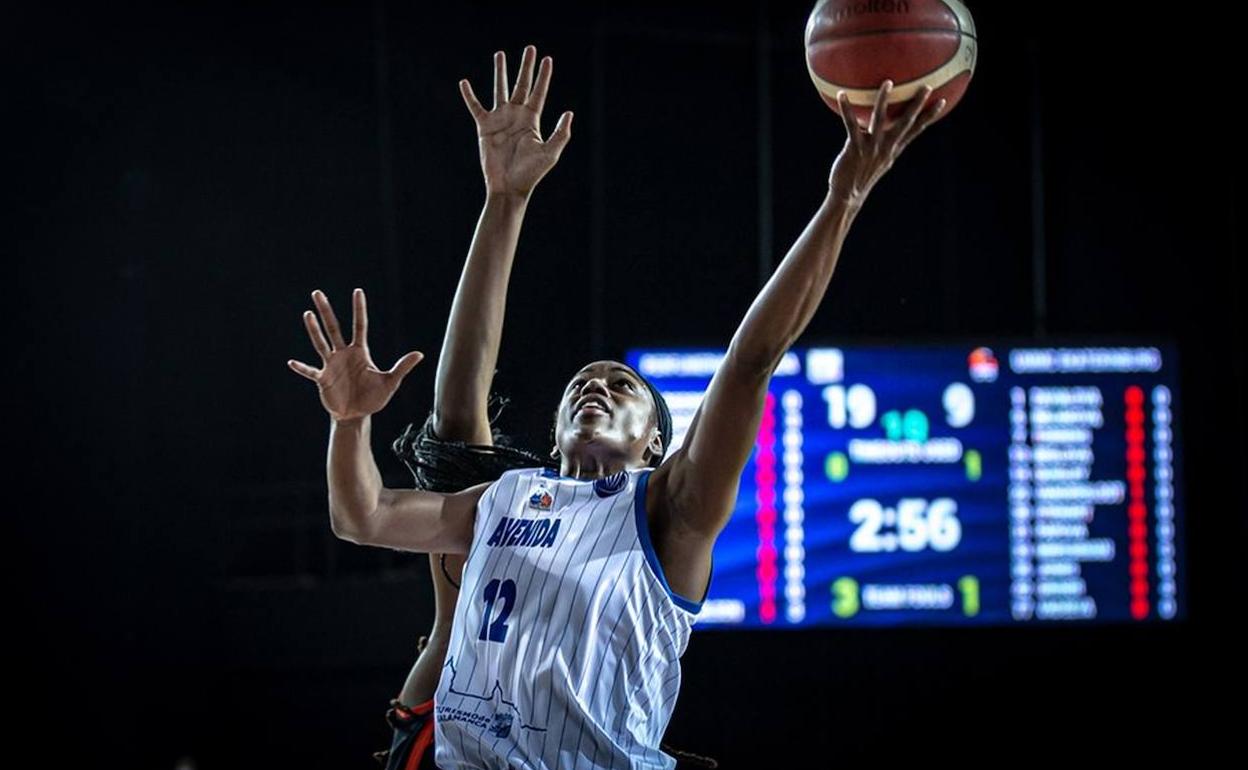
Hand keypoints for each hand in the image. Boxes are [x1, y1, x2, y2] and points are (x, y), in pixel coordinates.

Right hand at [288, 288, 423, 420]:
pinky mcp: (323, 379)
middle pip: (334, 328)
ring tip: (307, 314)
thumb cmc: (373, 398)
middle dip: (326, 311)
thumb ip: (402, 367)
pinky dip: (302, 368)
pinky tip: (292, 362)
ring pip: (321, 343)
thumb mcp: (390, 382)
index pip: (359, 325)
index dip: (359, 309)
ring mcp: (331, 365)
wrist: (357, 416)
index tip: (357, 291)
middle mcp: (343, 354)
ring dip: (314, 330)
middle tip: (317, 293)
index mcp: (360, 352)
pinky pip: (310, 371)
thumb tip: (420, 354)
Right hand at [459, 45, 572, 196]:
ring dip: (500, 72)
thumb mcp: (550, 153)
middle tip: (529, 48)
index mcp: (532, 120)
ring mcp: (500, 120)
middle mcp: (516, 116)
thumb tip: (569, 112)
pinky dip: (469, 95)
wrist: (509, 186)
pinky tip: (464, 82)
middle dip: (525, 67)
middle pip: (521, 85)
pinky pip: (476, 107)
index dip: (543, 76)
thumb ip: (560, 134)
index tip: (547, 59)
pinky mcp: (484, 127)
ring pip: (500, 89)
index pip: (539, 92)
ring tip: (500, 54)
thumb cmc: (530, 173)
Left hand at [828, 81, 945, 206]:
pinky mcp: (855, 148)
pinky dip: (846, 109)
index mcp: (894, 149)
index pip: (916, 130)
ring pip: (880, 119)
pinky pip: (851, 125)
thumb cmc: (862, 175)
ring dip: (883, 99)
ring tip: (888, 82)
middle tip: (926, 86)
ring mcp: (872, 147)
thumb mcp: (879, 159)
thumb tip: (884, 128)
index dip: (929, 116)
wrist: (849, 195)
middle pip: (905, 122)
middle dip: (916, 104)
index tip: (942, 100)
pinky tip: (842, 94)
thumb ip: (884, 144)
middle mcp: (886, 146)